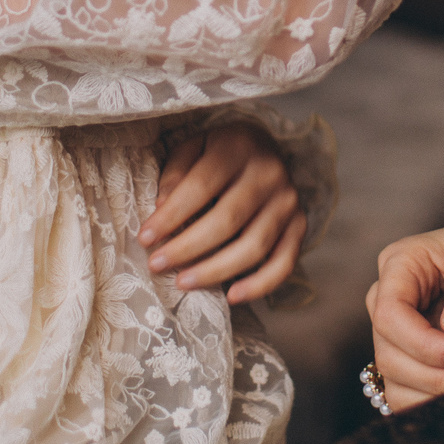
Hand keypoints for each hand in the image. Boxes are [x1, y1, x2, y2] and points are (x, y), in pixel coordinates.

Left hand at [143, 123, 306, 304]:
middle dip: (187, 248)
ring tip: (182, 282)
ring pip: (253, 246)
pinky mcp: (299, 225)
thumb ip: (176, 173)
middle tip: (156, 265)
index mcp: (239, 147)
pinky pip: (284, 262)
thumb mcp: (193, 147)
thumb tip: (161, 206)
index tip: (144, 238)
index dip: (171, 216)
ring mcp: (288, 201)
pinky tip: (232, 296)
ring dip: (215, 270)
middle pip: (227, 220)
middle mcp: (269, 173)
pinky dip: (260, 284)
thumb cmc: (220, 152)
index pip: (201, 186)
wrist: (265, 148)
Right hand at [365, 218, 443, 410]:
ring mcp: (400, 335)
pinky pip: (405, 396)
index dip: (423, 343)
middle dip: (432, 374)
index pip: (390, 313)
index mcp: (402, 264)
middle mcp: (392, 300)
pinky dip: (433, 405)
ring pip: (393, 380)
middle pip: (388, 352)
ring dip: (434, 394)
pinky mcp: (415, 362)